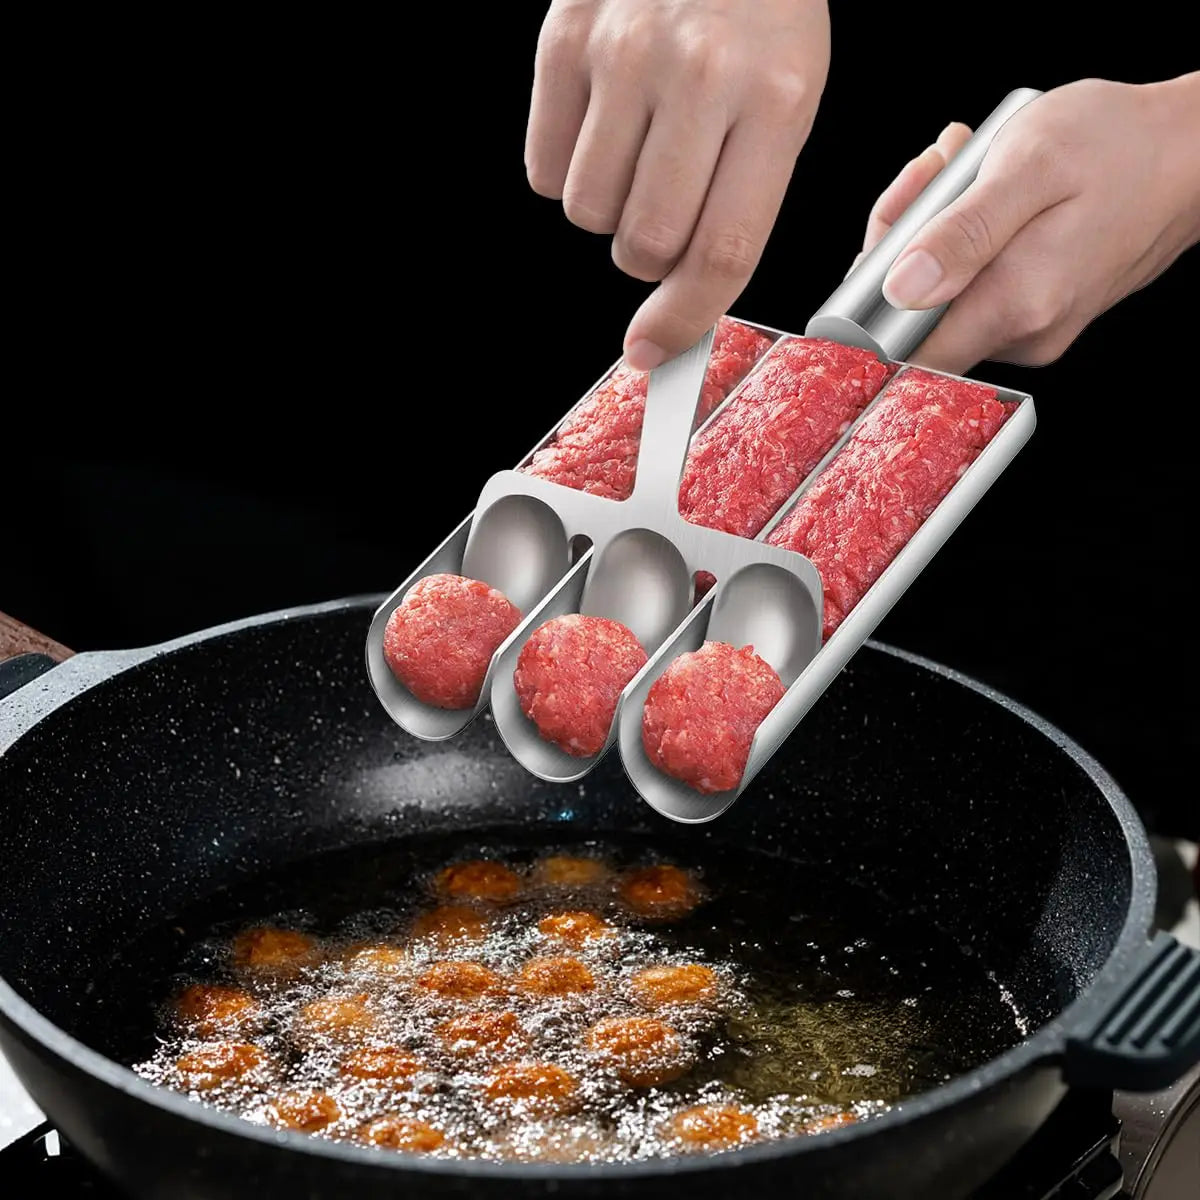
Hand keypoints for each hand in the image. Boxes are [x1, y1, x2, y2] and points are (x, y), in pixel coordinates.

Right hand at [526, 0, 829, 369]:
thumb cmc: (759, 11)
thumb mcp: (787, 98)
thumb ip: (743, 203)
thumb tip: (678, 308)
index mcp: (774, 100)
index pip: (723, 250)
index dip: (683, 319)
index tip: (652, 351)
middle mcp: (697, 75)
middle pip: (642, 244)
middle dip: (649, 249)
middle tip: (665, 202)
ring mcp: (623, 53)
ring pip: (586, 211)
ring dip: (607, 205)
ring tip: (636, 145)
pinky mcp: (563, 37)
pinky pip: (542, 166)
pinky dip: (564, 165)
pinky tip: (599, 120)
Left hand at [861, 75, 1199, 375]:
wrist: (1193, 148)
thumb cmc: (1117, 143)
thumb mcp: (1028, 167)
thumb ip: (961, 233)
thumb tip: (900, 289)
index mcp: (1015, 305)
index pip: (904, 349)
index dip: (872, 300)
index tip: (890, 234)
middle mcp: (1024, 334)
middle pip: (916, 320)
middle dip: (902, 245)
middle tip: (933, 172)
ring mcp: (1033, 329)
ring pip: (942, 300)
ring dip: (932, 233)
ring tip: (962, 166)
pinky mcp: (1040, 313)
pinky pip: (974, 288)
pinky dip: (964, 242)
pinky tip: (980, 190)